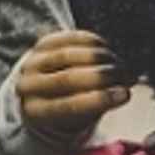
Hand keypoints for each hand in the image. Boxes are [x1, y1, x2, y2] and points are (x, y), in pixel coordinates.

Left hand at [16, 31, 134, 142]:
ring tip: (120, 64)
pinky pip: (70, 38)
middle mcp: (27, 86)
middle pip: (68, 79)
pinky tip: (108, 50)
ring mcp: (32, 62)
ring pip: (69, 55)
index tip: (126, 95)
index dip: (100, 100)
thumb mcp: (79, 116)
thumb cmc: (69, 107)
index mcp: (35, 111)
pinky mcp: (42, 43)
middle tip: (127, 76)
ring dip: (101, 58)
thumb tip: (124, 90)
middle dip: (103, 76)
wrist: (44, 89)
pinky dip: (94, 43)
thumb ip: (98, 105)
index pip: (68, 106)